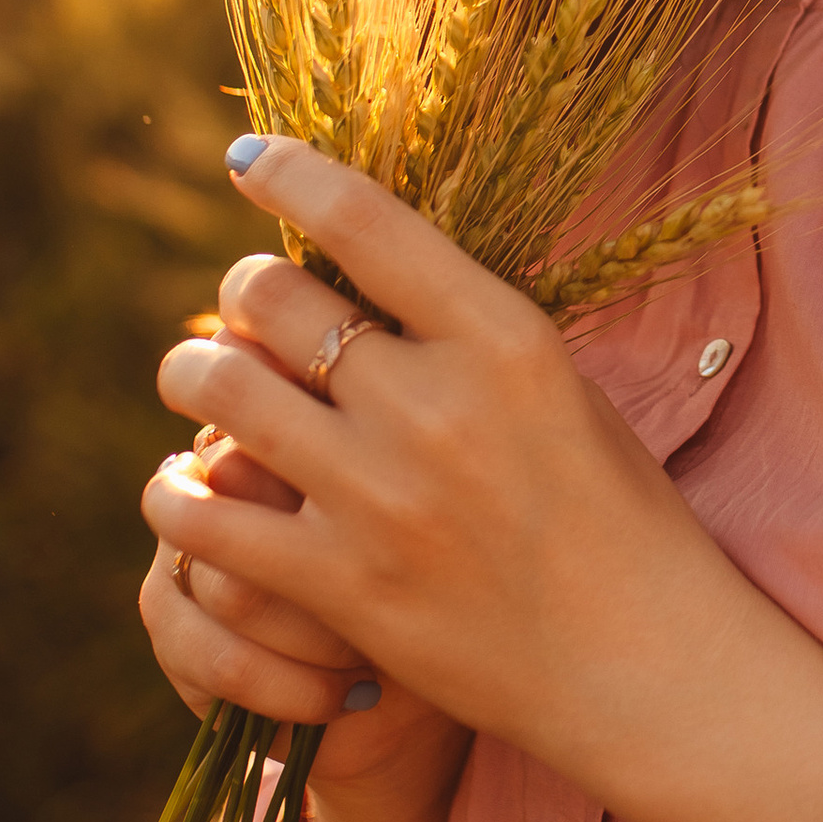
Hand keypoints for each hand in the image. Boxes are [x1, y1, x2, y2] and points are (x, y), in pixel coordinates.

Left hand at [139, 137, 822, 821]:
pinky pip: (204, 514)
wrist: (643, 662)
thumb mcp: (562, 387)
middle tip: (248, 311)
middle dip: (242, 292)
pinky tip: (189, 486)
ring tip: (204, 382)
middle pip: (270, 297)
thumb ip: (462, 331)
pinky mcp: (341, 586)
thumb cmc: (613, 515)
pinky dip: (179, 490)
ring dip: (194, 373)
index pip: (364, 221)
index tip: (249, 159)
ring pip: (218, 388)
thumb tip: (355, 269)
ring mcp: (381, 498)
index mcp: (504, 339)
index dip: (289, 174)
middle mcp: (436, 405)